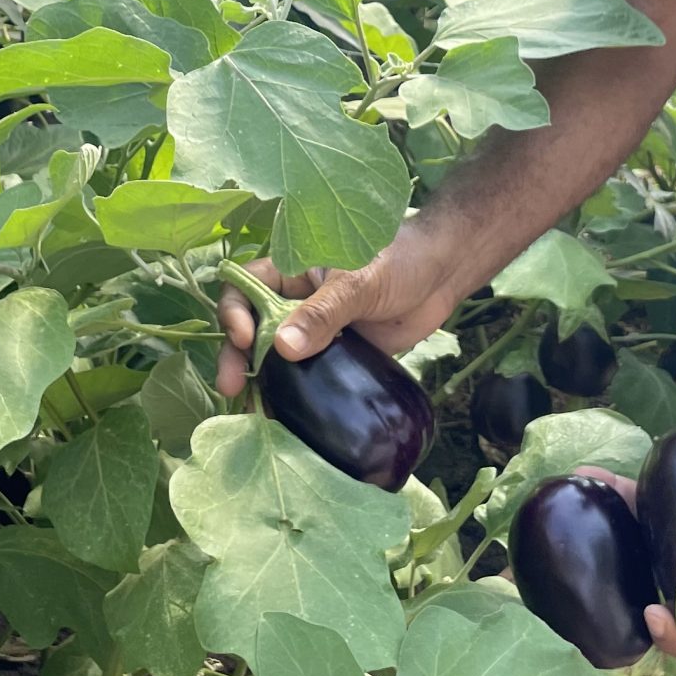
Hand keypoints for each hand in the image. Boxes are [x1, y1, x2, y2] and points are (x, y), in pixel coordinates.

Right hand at [214, 236, 455, 398]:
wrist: (444, 274)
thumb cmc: (400, 259)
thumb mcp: (359, 281)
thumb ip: (323, 312)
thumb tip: (283, 348)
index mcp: (292, 270)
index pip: (246, 286)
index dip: (235, 311)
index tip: (245, 338)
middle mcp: (296, 300)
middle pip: (253, 327)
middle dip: (238, 356)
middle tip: (231, 386)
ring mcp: (317, 331)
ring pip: (277, 357)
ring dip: (261, 381)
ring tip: (252, 409)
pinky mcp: (337, 356)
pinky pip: (308, 376)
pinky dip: (294, 395)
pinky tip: (285, 416)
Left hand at [576, 451, 675, 668]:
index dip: (673, 638)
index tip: (657, 616)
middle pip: (657, 602)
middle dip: (624, 589)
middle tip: (604, 567)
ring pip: (643, 555)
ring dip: (609, 535)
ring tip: (586, 503)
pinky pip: (650, 512)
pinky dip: (624, 495)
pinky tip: (597, 475)